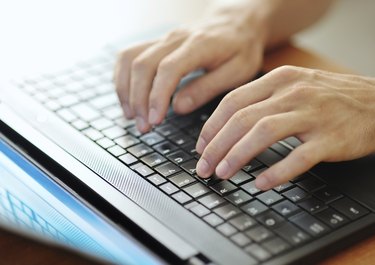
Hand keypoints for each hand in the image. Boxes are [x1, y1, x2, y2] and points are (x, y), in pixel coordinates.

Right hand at [114, 9, 265, 131]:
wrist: (236, 22)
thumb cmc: (240, 48)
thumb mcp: (237, 71)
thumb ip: (207, 88)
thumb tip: (178, 107)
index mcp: (199, 45)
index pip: (168, 69)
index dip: (157, 96)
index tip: (155, 120)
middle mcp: (175, 38)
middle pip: (143, 65)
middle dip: (138, 99)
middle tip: (143, 126)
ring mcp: (163, 39)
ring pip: (130, 59)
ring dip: (125, 90)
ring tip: (132, 116)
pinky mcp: (156, 43)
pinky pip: (129, 55)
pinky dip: (122, 77)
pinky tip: (127, 97)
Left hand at [196, 66, 374, 189]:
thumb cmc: (329, 99)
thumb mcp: (293, 87)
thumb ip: (261, 101)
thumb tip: (225, 126)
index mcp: (279, 79)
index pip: (233, 101)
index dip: (211, 126)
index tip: (200, 147)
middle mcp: (293, 92)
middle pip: (242, 118)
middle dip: (216, 145)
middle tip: (203, 167)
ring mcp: (313, 113)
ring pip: (264, 133)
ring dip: (237, 156)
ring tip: (223, 173)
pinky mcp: (331, 137)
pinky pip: (299, 157)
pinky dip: (276, 172)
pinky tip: (260, 183)